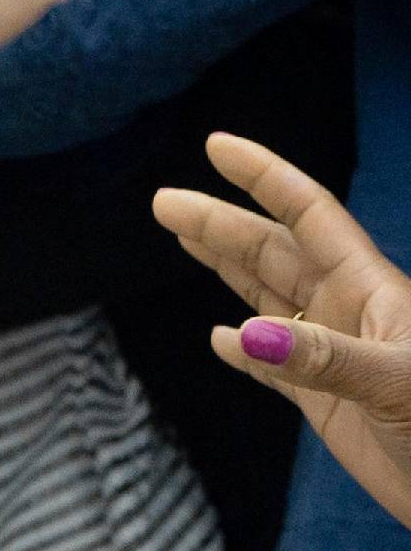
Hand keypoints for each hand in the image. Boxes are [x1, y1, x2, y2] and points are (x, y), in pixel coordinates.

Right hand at [156, 132, 410, 529]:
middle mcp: (348, 313)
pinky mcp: (328, 403)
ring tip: (182, 237)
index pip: (308, 214)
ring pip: (268, 298)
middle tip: (164, 203)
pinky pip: (274, 366)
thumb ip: (323, 359)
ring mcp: (335, 356)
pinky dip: (244, 351)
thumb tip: (239, 335)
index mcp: (370, 290)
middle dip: (221, 223)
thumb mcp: (398, 384)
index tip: (216, 147)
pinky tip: (220, 339)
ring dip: (225, 267)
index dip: (264, 177)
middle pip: (274, 252)